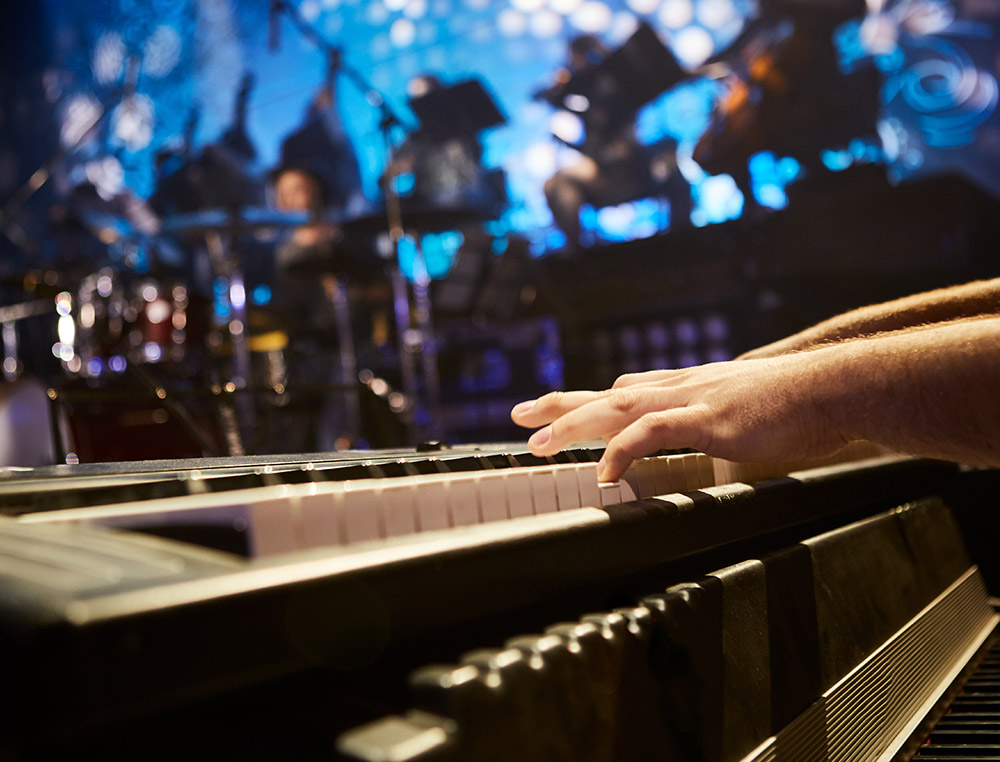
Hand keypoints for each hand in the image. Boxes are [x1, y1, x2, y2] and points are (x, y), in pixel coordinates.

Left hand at [511, 355, 848, 481]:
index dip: (582, 403)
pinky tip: (603, 472)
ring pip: (617, 410)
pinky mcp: (709, 418)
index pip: (620, 394)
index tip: (549, 412)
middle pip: (605, 396)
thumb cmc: (794, 406)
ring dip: (573, 426)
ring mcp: (691, 400)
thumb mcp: (738, 416)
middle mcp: (678, 388)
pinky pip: (656, 433)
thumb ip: (710, 430)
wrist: (833, 388)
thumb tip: (701, 453)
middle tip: (518, 418)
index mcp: (683, 390)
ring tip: (537, 444)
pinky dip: (624, 451)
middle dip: (558, 407)